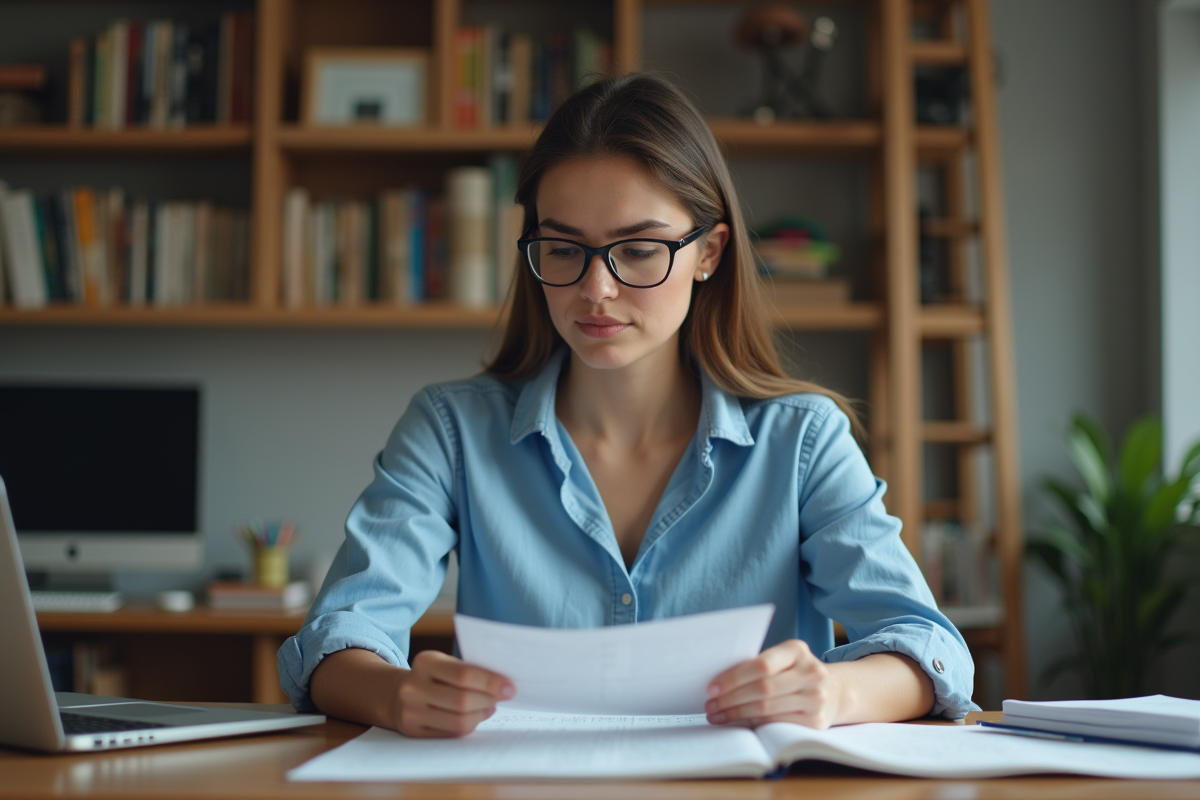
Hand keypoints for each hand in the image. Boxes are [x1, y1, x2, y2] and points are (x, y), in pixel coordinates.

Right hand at [392, 650, 514, 737]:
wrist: (398, 694)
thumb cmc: (433, 677)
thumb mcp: (445, 664)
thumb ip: (470, 670)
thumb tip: (504, 686)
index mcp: (425, 662)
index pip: (464, 675)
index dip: (491, 682)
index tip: (510, 687)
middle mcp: (414, 687)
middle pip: (463, 701)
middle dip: (489, 699)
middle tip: (503, 697)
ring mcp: (411, 711)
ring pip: (459, 721)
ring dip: (482, 714)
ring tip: (490, 706)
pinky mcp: (414, 731)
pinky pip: (452, 733)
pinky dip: (470, 724)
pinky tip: (476, 716)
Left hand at [705, 639, 842, 729]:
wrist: (834, 690)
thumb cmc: (794, 672)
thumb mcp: (782, 659)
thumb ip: (757, 664)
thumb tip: (718, 682)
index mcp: (797, 650)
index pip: (761, 665)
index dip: (733, 678)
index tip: (711, 687)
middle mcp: (811, 672)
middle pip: (762, 689)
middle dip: (730, 699)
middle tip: (709, 704)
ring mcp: (816, 698)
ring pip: (767, 709)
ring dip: (736, 714)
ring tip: (716, 715)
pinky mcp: (816, 720)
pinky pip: (776, 723)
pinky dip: (752, 723)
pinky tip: (737, 722)